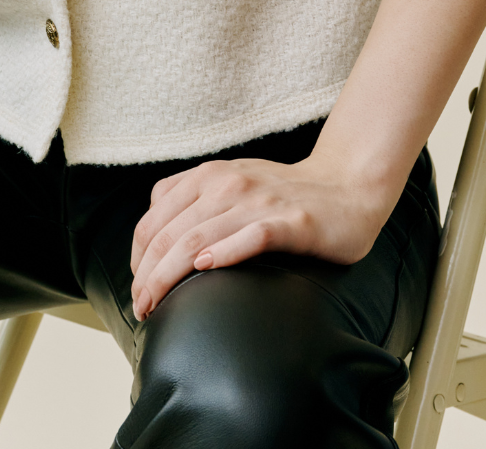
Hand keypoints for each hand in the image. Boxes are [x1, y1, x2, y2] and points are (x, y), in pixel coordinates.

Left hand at [126, 152, 397, 320]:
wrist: (347, 186)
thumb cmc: (283, 195)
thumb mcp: (229, 185)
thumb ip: (192, 203)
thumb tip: (151, 245)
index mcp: (208, 176)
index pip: (154, 219)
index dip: (137, 258)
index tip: (137, 289)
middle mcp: (228, 184)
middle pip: (170, 234)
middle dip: (147, 275)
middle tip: (141, 308)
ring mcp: (260, 202)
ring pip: (200, 238)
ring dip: (170, 275)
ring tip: (157, 305)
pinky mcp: (292, 222)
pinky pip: (252, 237)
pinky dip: (225, 253)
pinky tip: (205, 270)